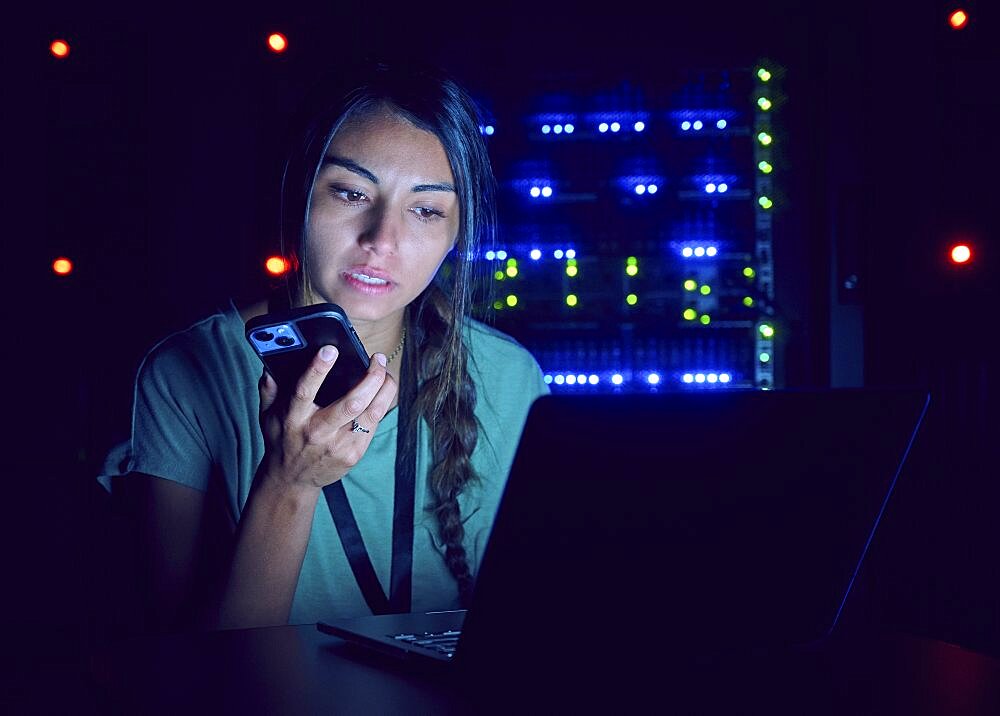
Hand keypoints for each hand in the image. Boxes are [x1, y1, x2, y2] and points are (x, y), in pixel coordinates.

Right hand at [256, 346, 398, 492]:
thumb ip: (268, 390)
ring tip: (385, 373)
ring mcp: (338, 445)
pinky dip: (382, 404)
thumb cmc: (281, 440)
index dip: (317, 369)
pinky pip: (373, 425)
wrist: (292, 479)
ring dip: (384, 389)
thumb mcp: (267, 415)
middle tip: (376, 358)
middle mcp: (317, 432)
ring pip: (371, 413)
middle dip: (370, 378)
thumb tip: (270, 367)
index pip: (304, 391)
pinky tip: (383, 392)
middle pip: (351, 403)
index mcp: (293, 419)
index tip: (330, 350)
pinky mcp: (353, 454)